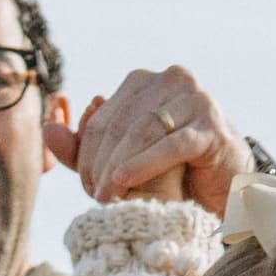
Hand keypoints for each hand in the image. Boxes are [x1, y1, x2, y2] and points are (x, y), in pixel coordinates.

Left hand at [49, 65, 246, 210]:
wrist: (228, 184)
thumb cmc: (175, 169)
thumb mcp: (123, 159)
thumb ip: (84, 148)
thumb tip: (47, 131)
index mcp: (144, 82)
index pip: (103, 117)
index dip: (88, 153)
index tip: (87, 185)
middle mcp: (171, 79)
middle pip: (120, 123)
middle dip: (101, 162)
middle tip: (94, 195)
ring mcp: (195, 100)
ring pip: (142, 132)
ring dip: (119, 166)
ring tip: (106, 196)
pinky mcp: (212, 126)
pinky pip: (171, 145)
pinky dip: (144, 164)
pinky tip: (124, 183)